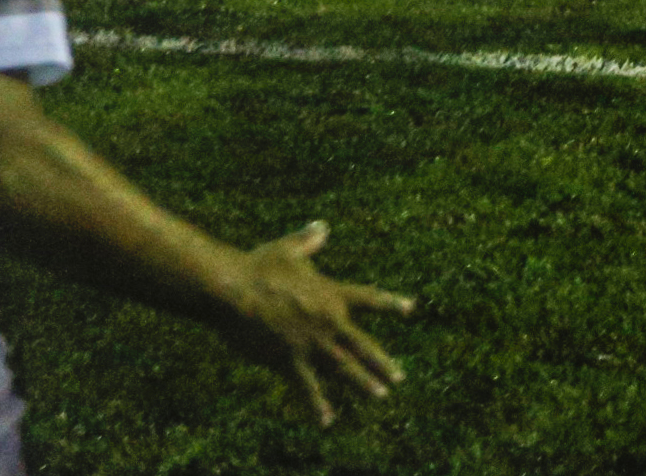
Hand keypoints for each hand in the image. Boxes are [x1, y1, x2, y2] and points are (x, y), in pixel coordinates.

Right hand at [215, 221, 413, 427]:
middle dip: (381, 362)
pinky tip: (327, 420)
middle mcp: (328, 320)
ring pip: (344, 368)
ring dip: (363, 383)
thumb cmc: (259, 266)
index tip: (411, 308)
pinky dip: (318, 404)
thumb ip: (309, 240)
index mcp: (331, 293)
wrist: (235, 290)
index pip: (369, 299)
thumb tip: (322, 226)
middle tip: (399, 377)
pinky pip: (307, 387)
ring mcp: (312, 342)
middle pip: (362, 344)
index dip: (390, 304)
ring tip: (380, 396)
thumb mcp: (288, 248)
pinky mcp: (290, 360)